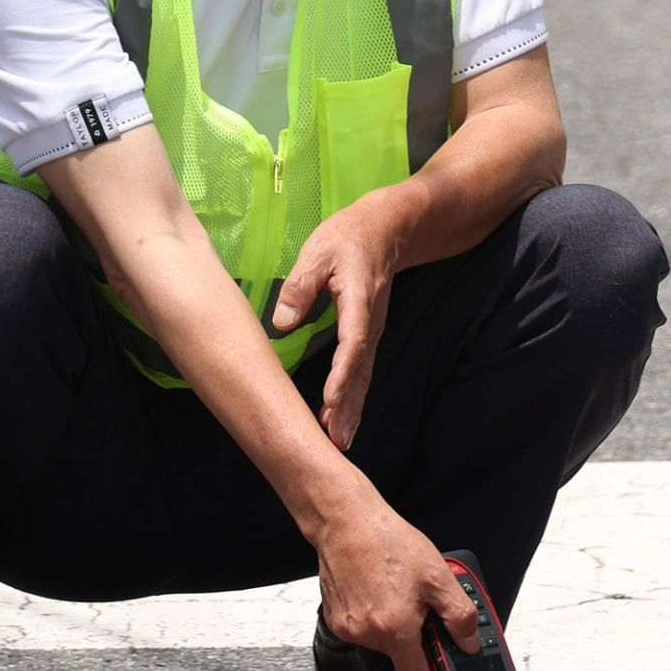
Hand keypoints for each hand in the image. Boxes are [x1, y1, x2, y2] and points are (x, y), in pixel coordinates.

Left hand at [270, 187, 410, 451]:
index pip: (353, 340)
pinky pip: (361, 371)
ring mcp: (372, 331)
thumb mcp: (319, 250)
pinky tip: (342, 420)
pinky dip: (352, 398)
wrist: (388, 230)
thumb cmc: (348, 237)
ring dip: (351, 409)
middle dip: (348, 405)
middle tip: (336, 439)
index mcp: (359, 299)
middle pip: (361, 369)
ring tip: (339, 441)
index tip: (330, 398)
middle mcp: (370, 321)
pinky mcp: (367, 336)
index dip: (342, 371)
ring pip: (363, 375)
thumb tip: (282, 322)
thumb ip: (301, 284)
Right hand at [315, 500, 478, 670]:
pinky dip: (379, 617)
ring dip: (398, 626)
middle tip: (424, 611)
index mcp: (395, 629)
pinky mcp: (337, 619)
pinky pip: (366, 628)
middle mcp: (368, 635)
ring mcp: (349, 629)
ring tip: (401, 589)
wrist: (346, 522)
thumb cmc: (388, 542)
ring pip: (384, 641)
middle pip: (402, 656)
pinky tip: (382, 588)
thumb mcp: (438, 575)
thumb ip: (458, 615)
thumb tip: (468, 643)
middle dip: (417, 641)